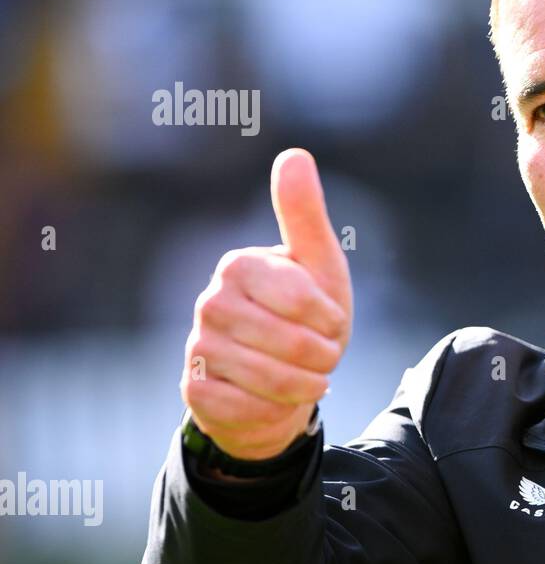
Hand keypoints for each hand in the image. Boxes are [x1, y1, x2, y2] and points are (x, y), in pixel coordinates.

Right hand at [181, 149, 353, 459]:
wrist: (282, 381)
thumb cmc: (305, 317)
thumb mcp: (317, 264)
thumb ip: (304, 214)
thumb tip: (294, 154)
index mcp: (239, 266)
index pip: (300, 298)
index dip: (329, 318)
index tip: (331, 320)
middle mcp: (210, 302)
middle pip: (291, 342)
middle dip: (323, 356)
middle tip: (323, 354)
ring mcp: (197, 346)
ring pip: (271, 379)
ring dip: (305, 384)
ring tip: (309, 376)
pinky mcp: (194, 389)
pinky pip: (249, 407)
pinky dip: (276, 408)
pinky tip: (274, 398)